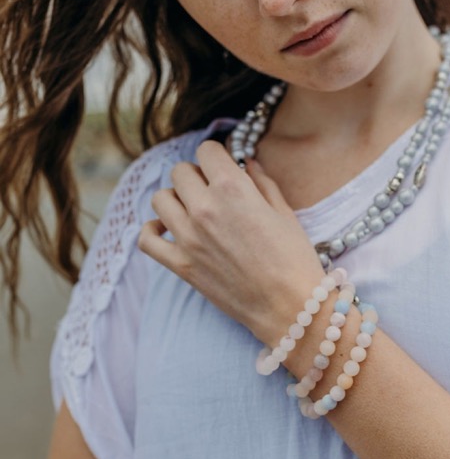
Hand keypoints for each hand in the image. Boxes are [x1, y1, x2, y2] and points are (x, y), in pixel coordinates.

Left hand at [138, 141, 322, 342]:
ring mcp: (188, 237)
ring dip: (176, 199)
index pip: (207, 150)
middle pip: (180, 171)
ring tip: (193, 210)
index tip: (224, 167)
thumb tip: (247, 164)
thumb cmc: (295, 260)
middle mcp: (204, 208)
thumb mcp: (285, 213)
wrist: (290, 307)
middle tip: (213, 191)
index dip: (217, 156)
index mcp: (233, 189)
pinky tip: (169, 230)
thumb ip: (262, 182)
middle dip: (197, 175)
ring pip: (160, 199)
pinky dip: (153, 230)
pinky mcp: (180, 265)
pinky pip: (146, 238)